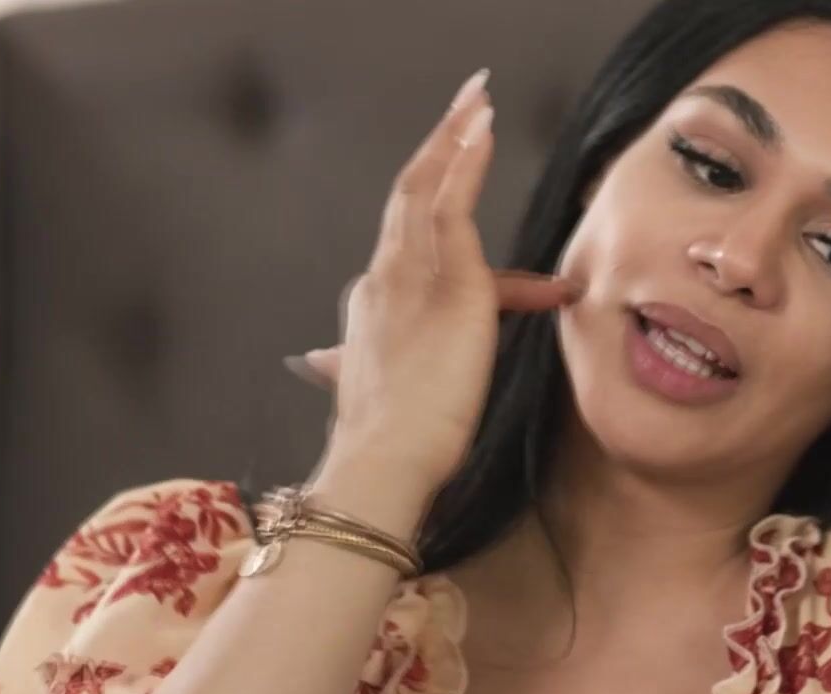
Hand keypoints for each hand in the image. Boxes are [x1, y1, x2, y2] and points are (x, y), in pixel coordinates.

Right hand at [289, 69, 580, 493]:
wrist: (384, 460)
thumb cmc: (386, 440)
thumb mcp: (363, 389)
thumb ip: (341, 364)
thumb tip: (314, 360)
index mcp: (371, 304)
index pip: (415, 252)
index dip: (458, 239)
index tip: (517, 270)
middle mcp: (382, 277)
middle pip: (407, 196)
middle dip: (436, 147)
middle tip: (463, 103)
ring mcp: (410, 273)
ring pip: (426, 187)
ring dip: (453, 137)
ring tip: (475, 97)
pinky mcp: (447, 278)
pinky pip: (452, 202)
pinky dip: (465, 160)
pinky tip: (481, 126)